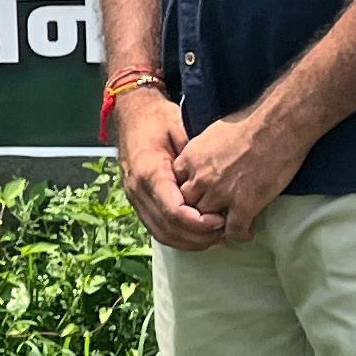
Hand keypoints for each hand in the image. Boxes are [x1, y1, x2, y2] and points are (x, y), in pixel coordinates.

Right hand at [113, 83, 223, 249]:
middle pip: (168, 229)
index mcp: (149, 172)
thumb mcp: (180, 129)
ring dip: (188, 242)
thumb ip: (194, 160)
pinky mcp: (137, 201)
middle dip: (198, 238)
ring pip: (161, 234)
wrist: (131, 113)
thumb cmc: (157, 118)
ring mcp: (134, 197)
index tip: (220, 221)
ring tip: (214, 237)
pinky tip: (197, 235)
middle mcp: (138, 189)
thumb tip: (216, 184)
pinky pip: (156, 228)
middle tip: (224, 233)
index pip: (173, 211)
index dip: (198, 222)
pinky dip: (177, 237)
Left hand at [173, 105, 307, 238]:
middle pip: (187, 208)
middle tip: (211, 220)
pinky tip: (248, 230)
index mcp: (190, 160)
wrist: (277, 124)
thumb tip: (201, 165)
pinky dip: (241, 235)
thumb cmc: (249, 123)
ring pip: (207, 224)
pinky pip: (234, 232)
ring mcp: (221, 194)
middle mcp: (200, 179)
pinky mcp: (244, 206)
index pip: (175, 188)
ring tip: (228, 228)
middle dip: (197, 215)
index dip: (186, 197)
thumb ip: (200, 155)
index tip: (197, 201)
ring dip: (217, 228)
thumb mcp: (210, 134)